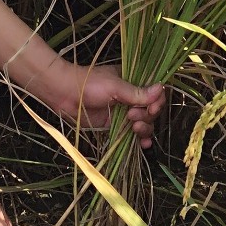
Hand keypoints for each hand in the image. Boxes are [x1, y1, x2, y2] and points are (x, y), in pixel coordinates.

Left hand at [33, 62, 166, 148]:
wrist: (65, 94)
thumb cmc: (89, 84)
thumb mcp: (115, 86)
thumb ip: (137, 92)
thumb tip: (161, 88)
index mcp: (133, 82)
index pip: (154, 93)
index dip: (157, 102)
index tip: (152, 108)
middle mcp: (130, 97)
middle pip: (151, 110)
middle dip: (147, 116)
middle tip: (132, 116)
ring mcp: (123, 112)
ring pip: (144, 123)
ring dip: (144, 128)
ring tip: (134, 128)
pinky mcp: (115, 124)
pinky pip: (132, 133)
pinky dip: (140, 138)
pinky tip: (143, 144)